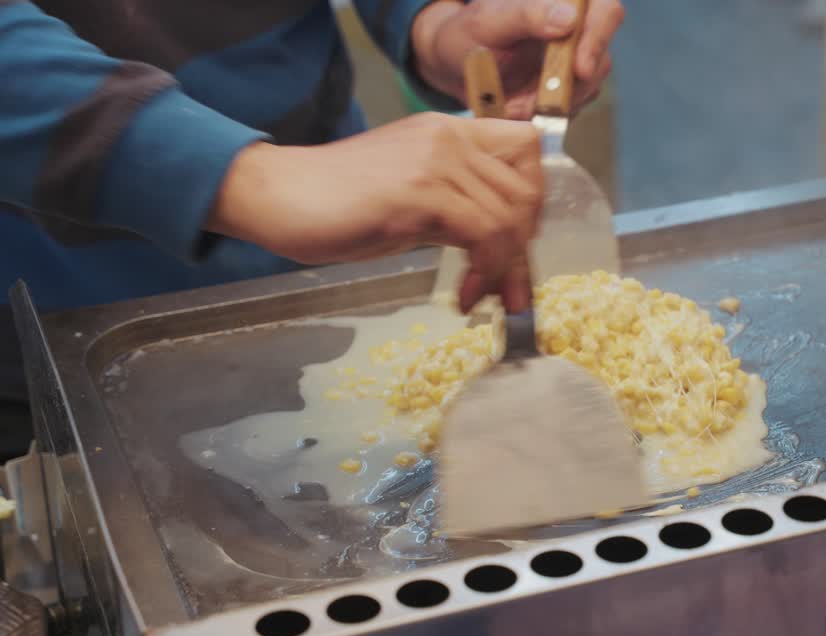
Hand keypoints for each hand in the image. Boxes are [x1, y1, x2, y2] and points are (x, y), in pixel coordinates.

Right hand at [209, 112, 541, 312]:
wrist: (276, 194)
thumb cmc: (334, 203)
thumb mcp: (410, 194)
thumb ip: (454, 205)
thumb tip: (498, 245)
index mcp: (448, 131)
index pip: (526, 148)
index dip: (531, 199)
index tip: (514, 243)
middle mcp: (448, 136)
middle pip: (527, 188)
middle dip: (524, 246)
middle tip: (506, 287)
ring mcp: (436, 161)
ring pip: (510, 215)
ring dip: (505, 268)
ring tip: (482, 297)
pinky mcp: (420, 192)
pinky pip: (484, 234)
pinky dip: (485, 272)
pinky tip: (464, 296)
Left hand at [411, 0, 623, 118]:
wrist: (453, 67)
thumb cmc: (467, 34)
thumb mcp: (489, 22)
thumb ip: (527, 16)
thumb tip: (569, 19)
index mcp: (562, 1)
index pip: (604, 11)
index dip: (598, 38)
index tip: (579, 69)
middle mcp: (576, 30)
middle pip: (601, 58)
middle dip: (570, 87)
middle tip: (535, 103)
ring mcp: (574, 62)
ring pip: (587, 89)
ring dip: (551, 105)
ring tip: (512, 104)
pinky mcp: (566, 91)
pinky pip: (570, 109)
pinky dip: (543, 115)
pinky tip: (516, 107)